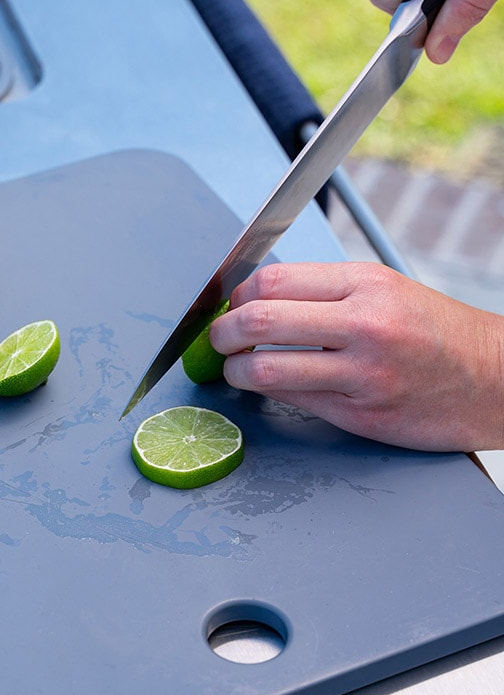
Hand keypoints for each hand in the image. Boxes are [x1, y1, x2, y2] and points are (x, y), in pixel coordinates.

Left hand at [209, 261, 503, 451]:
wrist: (496, 379)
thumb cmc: (433, 332)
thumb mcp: (383, 290)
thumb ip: (322, 292)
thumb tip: (254, 298)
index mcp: (364, 283)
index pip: (271, 281)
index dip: (238, 297)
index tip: (233, 308)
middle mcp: (363, 323)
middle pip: (258, 320)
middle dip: (222, 333)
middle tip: (218, 341)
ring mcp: (362, 372)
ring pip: (264, 369)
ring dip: (234, 371)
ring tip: (235, 370)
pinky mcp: (360, 413)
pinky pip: (292, 400)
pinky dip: (268, 394)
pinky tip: (269, 388)